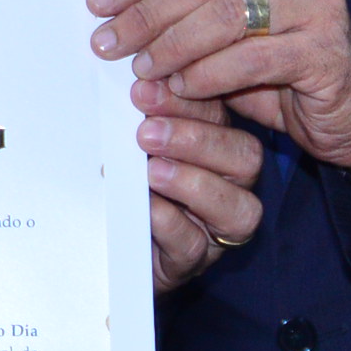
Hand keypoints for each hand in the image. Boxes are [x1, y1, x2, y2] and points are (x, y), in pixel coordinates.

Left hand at [88, 0, 350, 179]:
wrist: (348, 114)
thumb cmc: (276, 68)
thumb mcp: (225, 30)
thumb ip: (184, 8)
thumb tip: (108, 8)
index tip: (96, 3)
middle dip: (145, 14)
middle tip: (108, 44)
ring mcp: (319, 3)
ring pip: (224, 14)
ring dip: (172, 45)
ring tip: (142, 70)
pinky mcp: (327, 49)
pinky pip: (252, 58)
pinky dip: (208, 74)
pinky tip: (183, 88)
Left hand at [130, 81, 265, 289]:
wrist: (105, 242)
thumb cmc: (125, 182)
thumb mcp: (132, 145)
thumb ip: (142, 119)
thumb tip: (135, 88)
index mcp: (216, 145)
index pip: (219, 115)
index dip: (186, 100)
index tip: (144, 89)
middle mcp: (229, 185)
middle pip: (245, 157)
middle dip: (197, 139)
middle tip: (147, 133)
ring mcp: (215, 229)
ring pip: (239, 208)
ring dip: (192, 183)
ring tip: (152, 171)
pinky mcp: (191, 261)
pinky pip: (193, 244)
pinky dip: (169, 222)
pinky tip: (146, 207)